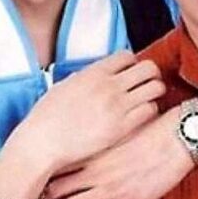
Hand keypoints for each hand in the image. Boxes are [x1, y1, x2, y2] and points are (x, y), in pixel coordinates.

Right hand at [14, 52, 165, 175]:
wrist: (43, 143)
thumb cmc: (46, 118)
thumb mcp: (62, 88)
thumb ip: (81, 79)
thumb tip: (88, 76)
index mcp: (92, 73)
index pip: (127, 56)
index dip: (132, 64)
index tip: (130, 73)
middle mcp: (109, 85)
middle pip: (148, 68)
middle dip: (150, 74)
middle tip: (147, 84)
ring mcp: (117, 106)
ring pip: (154, 88)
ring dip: (154, 92)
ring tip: (147, 100)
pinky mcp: (122, 127)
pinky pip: (150, 110)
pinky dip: (150, 111)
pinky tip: (142, 117)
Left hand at [43, 106, 192, 198]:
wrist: (175, 140)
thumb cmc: (149, 132)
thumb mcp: (117, 130)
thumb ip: (99, 139)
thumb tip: (84, 138)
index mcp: (92, 153)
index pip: (57, 168)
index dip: (39, 180)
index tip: (24, 186)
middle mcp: (95, 172)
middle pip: (57, 190)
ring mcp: (108, 189)